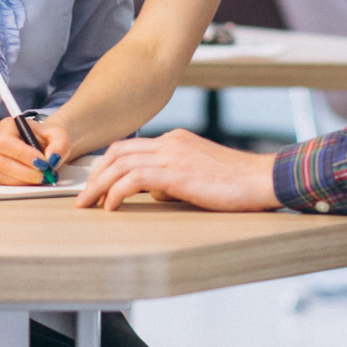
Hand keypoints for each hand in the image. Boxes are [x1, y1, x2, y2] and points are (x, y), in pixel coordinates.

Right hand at [0, 114, 73, 185]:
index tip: (43, 164)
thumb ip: (60, 145)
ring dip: (21, 181)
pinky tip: (25, 181)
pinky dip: (14, 184)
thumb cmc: (47, 137)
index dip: (23, 155)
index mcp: (7, 126)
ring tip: (40, 178)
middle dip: (25, 172)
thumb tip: (52, 159)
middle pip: (0, 161)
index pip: (6, 142)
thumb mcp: (59, 135)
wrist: (43, 142)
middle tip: (45, 175)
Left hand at [74, 128, 281, 211]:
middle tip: (82, 197)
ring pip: (121, 164)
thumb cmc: (237, 183)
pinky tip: (111, 206)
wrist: (263, 179)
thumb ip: (173, 178)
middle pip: (118, 153)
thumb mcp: (199, 175)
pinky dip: (116, 192)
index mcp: (175, 140)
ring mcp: (173, 155)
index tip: (94, 184)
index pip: (129, 147)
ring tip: (88, 204)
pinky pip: (135, 179)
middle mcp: (170, 142)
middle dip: (95, 175)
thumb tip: (154, 193)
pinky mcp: (178, 173)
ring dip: (99, 185)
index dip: (106, 165)